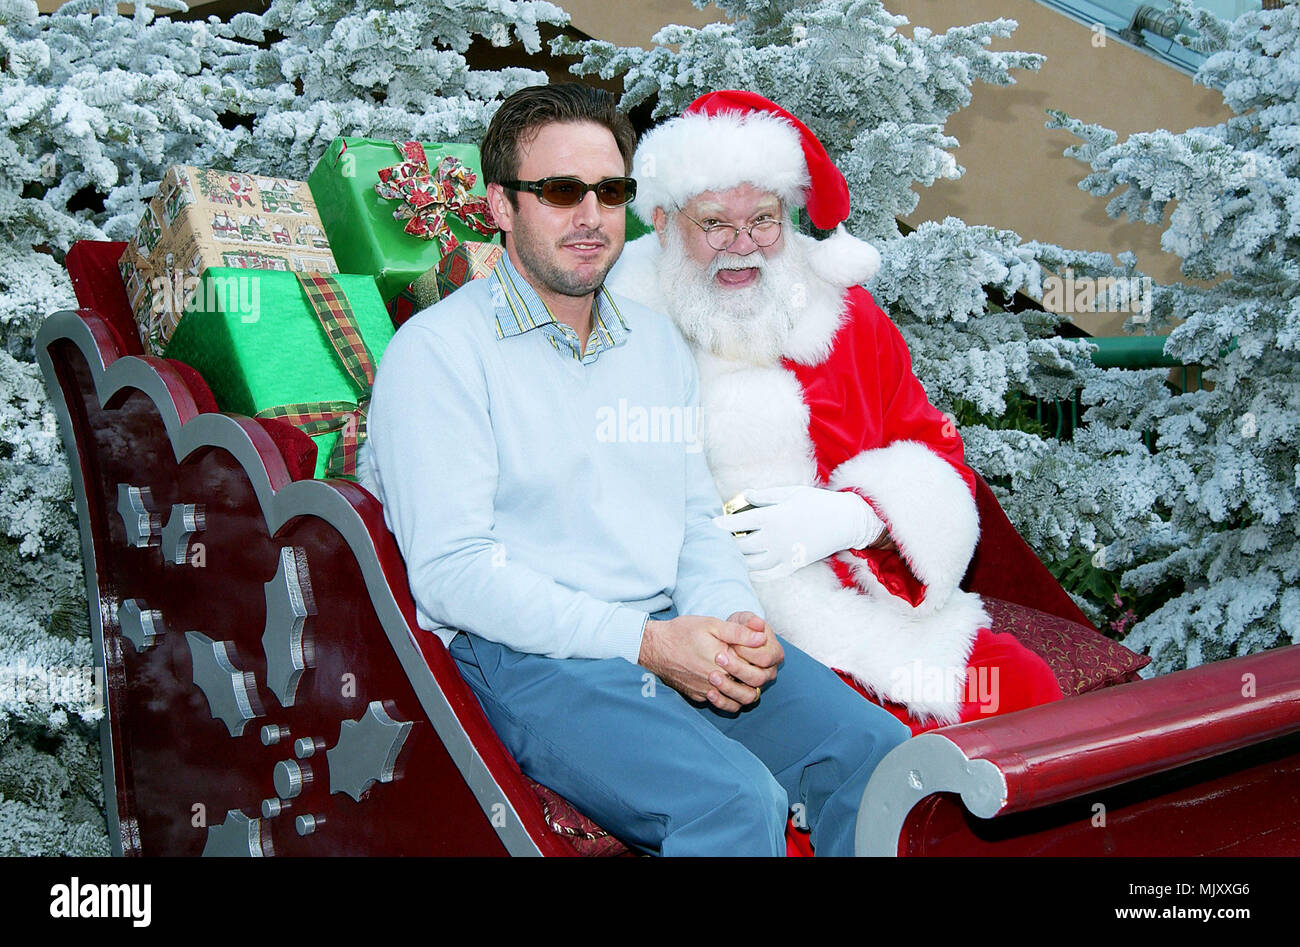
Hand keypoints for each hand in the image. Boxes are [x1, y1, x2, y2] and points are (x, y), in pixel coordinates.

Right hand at [638, 615, 775, 711]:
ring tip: (741, 678)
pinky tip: (723, 682)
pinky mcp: (697, 696)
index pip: (754, 672)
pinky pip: (717, 703)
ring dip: (741, 694)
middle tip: (752, 667)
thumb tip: (761, 637)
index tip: (755, 652)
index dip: (759, 663)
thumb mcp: (712, 625)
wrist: (654, 647)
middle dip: (754, 682)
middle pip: (748, 693)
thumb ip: (738, 632)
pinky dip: (725, 697)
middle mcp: (716, 683)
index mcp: (724, 664)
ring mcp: (705, 692)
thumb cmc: (682, 633)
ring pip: (734, 704)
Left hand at [712, 485, 883, 581]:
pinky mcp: (793, 564)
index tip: (712, 524)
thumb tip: (745, 495)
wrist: (844, 521)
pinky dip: (755, 573)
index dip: (723, 524)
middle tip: (722, 539)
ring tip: (734, 552)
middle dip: (729, 543)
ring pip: (752, 562)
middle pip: (741, 545)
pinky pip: (768, 574)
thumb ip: (765, 496)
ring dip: (740, 559)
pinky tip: (748, 568)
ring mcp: (784, 554)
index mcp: (772, 517)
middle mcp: (775, 538)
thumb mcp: (791, 493)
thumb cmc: (817, 502)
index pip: (739, 523)